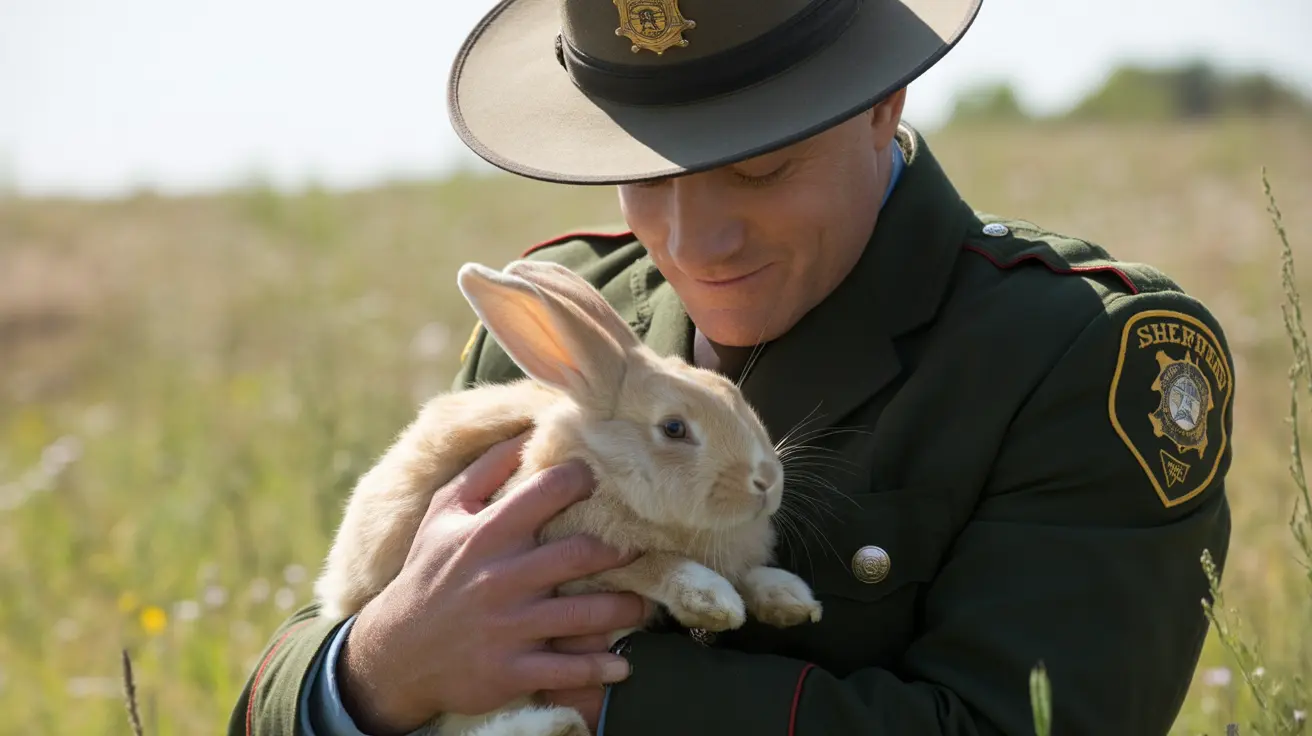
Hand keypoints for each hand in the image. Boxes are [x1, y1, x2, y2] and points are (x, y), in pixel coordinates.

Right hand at [336, 434, 647, 734]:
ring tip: (643, 604)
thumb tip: (525, 430)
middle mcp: (502, 578)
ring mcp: (509, 627)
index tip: (605, 483)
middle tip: (640, 548)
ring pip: (585, 615)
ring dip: (625, 609)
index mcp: (488, 533)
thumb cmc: (429, 572)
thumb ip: (484, 471)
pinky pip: (567, 671)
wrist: (396, 651)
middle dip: (621, 550)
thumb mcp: (443, 515)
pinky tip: (620, 665)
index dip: (584, 480)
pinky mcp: (511, 671)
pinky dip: (600, 669)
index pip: (549, 491)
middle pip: (581, 554)